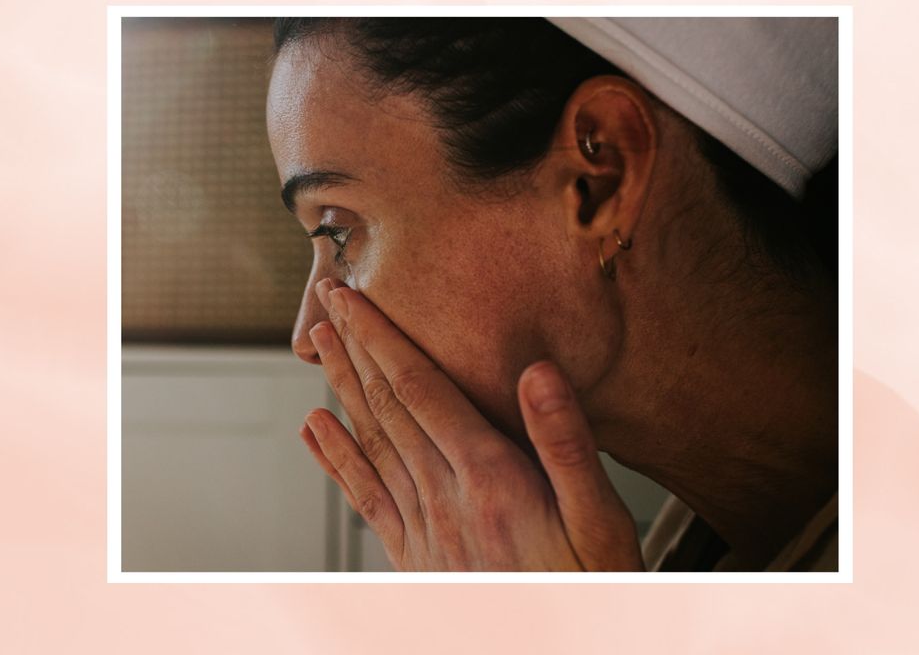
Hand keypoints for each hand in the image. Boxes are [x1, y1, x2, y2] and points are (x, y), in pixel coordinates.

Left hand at [297, 279, 642, 570]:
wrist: (556, 647)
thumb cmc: (589, 587)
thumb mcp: (600, 518)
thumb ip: (566, 443)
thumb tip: (537, 372)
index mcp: (489, 477)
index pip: (420, 388)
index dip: (382, 337)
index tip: (354, 298)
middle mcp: (446, 498)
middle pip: (385, 408)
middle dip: (355, 349)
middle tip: (327, 304)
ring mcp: (425, 528)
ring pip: (370, 444)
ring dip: (341, 390)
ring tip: (319, 348)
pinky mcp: (417, 556)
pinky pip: (366, 498)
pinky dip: (336, 460)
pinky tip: (317, 431)